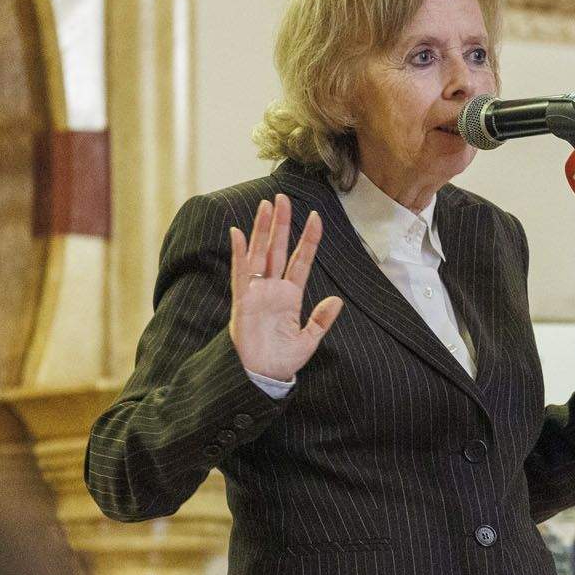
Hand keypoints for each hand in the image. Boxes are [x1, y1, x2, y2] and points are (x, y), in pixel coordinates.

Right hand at [229, 194, 342, 381]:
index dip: (308, 240)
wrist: (261, 377)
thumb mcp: (309, 340)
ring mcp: (256, 292)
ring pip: (260, 254)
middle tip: (283, 197)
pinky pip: (240, 272)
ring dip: (262, 230)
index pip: (301, 261)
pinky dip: (239, 253)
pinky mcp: (242, 300)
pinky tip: (238, 233)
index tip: (316, 217)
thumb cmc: (281, 361)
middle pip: (278, 249)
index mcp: (290, 296)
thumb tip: (337, 301)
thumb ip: (321, 320)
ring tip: (266, 205)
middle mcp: (273, 289)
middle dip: (281, 224)